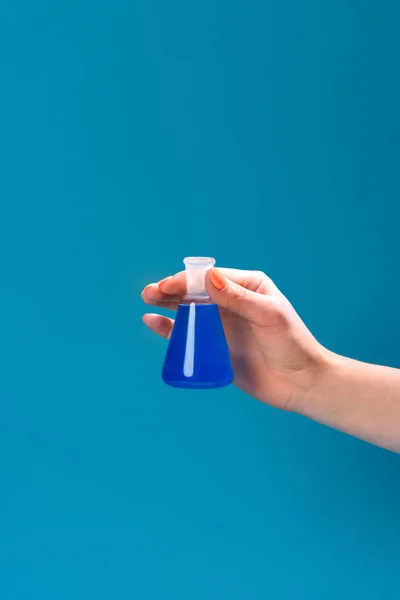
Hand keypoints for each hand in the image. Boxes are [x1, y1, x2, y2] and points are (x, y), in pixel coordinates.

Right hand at [141, 268, 327, 409]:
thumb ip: (238, 298)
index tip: (168, 286)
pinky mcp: (215, 348)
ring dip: (167, 304)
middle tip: (150, 293)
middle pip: (195, 292)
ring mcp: (222, 325)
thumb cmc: (292, 344)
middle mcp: (231, 303)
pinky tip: (153, 322)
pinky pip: (187, 335)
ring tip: (147, 301)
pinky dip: (169, 329)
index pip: (210, 278)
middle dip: (171, 290)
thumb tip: (208, 276)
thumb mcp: (268, 315)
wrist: (301, 383)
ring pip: (187, 311)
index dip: (186, 279)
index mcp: (247, 286)